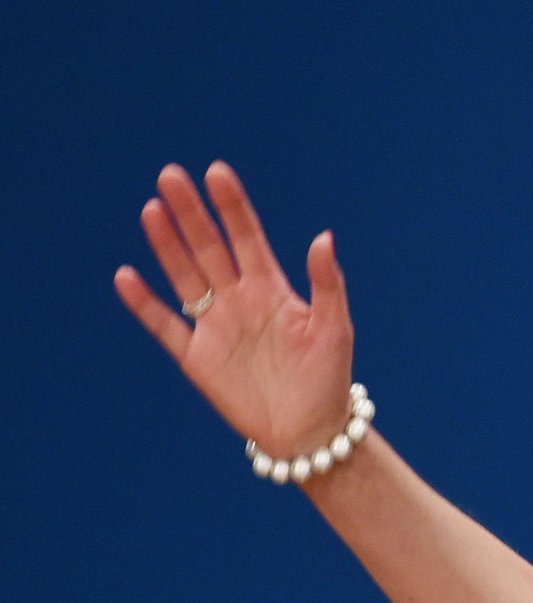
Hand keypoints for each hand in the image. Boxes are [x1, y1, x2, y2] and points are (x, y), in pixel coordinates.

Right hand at [114, 162, 355, 459]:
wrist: (312, 431)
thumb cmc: (329, 378)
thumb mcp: (335, 327)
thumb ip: (328, 284)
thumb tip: (323, 237)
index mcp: (272, 289)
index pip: (247, 237)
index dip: (232, 206)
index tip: (216, 171)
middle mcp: (239, 300)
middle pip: (209, 247)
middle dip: (191, 213)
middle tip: (170, 175)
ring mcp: (215, 326)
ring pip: (185, 276)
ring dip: (167, 244)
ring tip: (152, 209)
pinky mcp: (197, 357)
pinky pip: (165, 326)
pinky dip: (146, 304)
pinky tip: (127, 276)